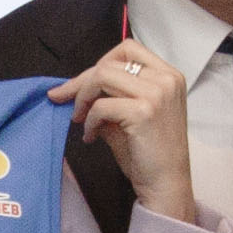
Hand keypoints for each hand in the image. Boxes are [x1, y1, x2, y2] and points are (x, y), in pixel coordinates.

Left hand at [52, 38, 194, 221]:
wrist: (166, 184)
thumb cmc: (149, 153)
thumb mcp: (131, 115)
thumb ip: (111, 96)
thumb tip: (74, 88)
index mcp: (168, 75)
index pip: (128, 49)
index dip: (99, 64)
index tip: (80, 84)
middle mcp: (166, 79)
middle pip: (110, 61)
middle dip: (81, 81)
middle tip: (64, 99)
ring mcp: (157, 93)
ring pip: (102, 76)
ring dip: (83, 98)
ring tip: (80, 120)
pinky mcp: (143, 111)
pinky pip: (101, 105)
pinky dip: (89, 121)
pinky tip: (91, 136)